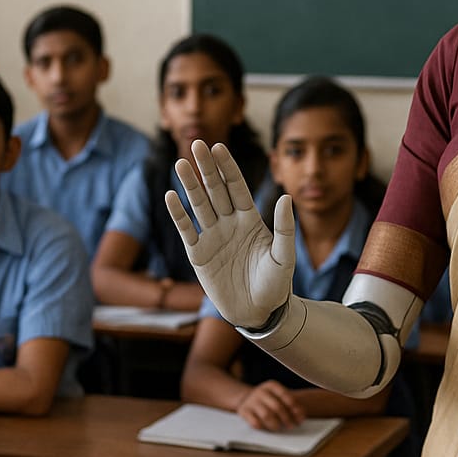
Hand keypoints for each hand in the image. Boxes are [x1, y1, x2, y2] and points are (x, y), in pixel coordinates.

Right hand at [165, 140, 294, 327]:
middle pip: (215, 190)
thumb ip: (285, 228)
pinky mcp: (199, 255)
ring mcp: (213, 237)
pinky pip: (186, 230)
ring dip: (190, 185)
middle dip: (206, 168)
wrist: (259, 312)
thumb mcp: (285, 256)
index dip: (227, 167)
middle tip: (196, 144)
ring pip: (199, 205)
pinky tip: (170, 196)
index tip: (218, 147)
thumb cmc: (276, 284)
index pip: (236, 187)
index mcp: (250, 219)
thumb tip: (287, 197)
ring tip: (180, 164)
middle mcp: (229, 223)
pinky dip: (178, 214)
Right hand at [236, 381, 306, 430]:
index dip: (294, 408)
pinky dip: (262, 426)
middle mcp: (261, 391)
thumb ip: (292, 405)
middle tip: (291, 426)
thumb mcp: (279, 397)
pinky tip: (266, 427)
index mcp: (271, 385)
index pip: (285, 395)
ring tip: (279, 427)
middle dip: (286, 418)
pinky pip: (254, 422)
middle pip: (277, 407)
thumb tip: (301, 417)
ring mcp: (251, 401)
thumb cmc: (269, 400)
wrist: (246, 398)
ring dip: (275, 424)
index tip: (300, 418)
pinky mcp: (243, 411)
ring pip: (267, 415)